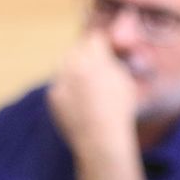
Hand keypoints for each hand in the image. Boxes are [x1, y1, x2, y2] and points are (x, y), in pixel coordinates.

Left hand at [48, 31, 138, 155]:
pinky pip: (60, 84)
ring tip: (88, 83)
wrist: (101, 139)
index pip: (95, 39)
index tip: (107, 47)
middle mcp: (74, 66)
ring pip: (65, 64)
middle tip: (96, 64)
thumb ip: (117, 65)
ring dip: (75, 68)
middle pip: (77, 49)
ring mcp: (61, 80)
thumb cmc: (121, 113)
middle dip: (86, 53)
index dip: (102, 43)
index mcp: (95, 60)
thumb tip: (112, 56)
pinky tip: (80, 100)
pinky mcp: (53, 95)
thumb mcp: (126, 84)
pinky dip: (68, 88)